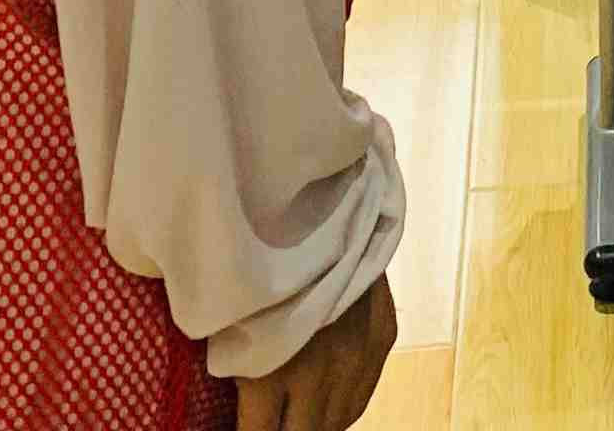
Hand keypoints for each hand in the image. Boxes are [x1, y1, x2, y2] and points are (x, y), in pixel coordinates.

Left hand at [237, 274, 395, 430]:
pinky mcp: (382, 339)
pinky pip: (363, 394)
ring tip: (300, 412)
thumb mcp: (230, 319)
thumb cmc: (256, 261)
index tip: (245, 424)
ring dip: (317, 421)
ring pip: (339, 420)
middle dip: (285, 430)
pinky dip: (344, 404)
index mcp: (273, 374)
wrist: (323, 206)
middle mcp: (320, 376)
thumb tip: (232, 399)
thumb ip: (237, 367)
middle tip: (272, 419)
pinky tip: (328, 399)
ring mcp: (358, 359)